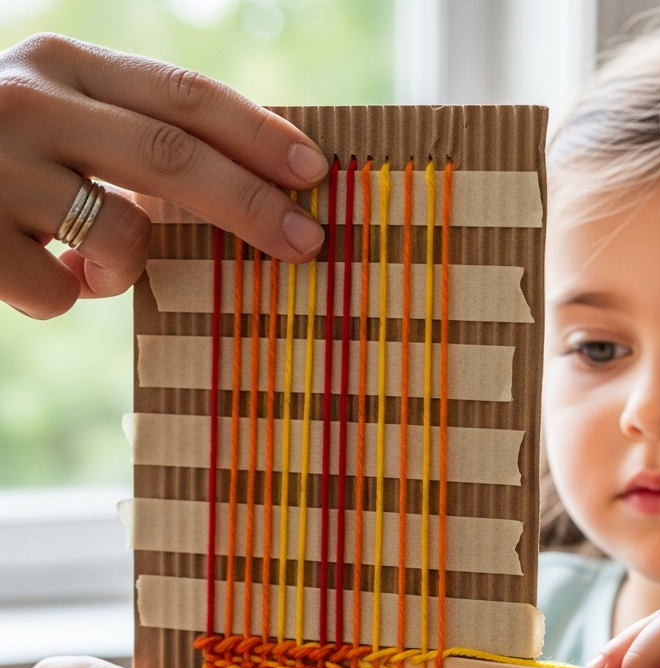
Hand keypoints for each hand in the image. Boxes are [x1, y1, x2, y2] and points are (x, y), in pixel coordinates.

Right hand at [0, 33, 327, 317]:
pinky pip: (58, 296)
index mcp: (65, 65)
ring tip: (96, 264)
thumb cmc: (2, 152)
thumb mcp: (65, 118)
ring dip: (129, 268)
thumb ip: (140, 137)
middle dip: (249, 204)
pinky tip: (35, 273)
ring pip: (116, 237)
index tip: (316, 171)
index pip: (183, 95)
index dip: (257, 133)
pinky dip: (66, 299)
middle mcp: (28, 102)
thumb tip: (259, 187)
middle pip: (170, 156)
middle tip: (307, 242)